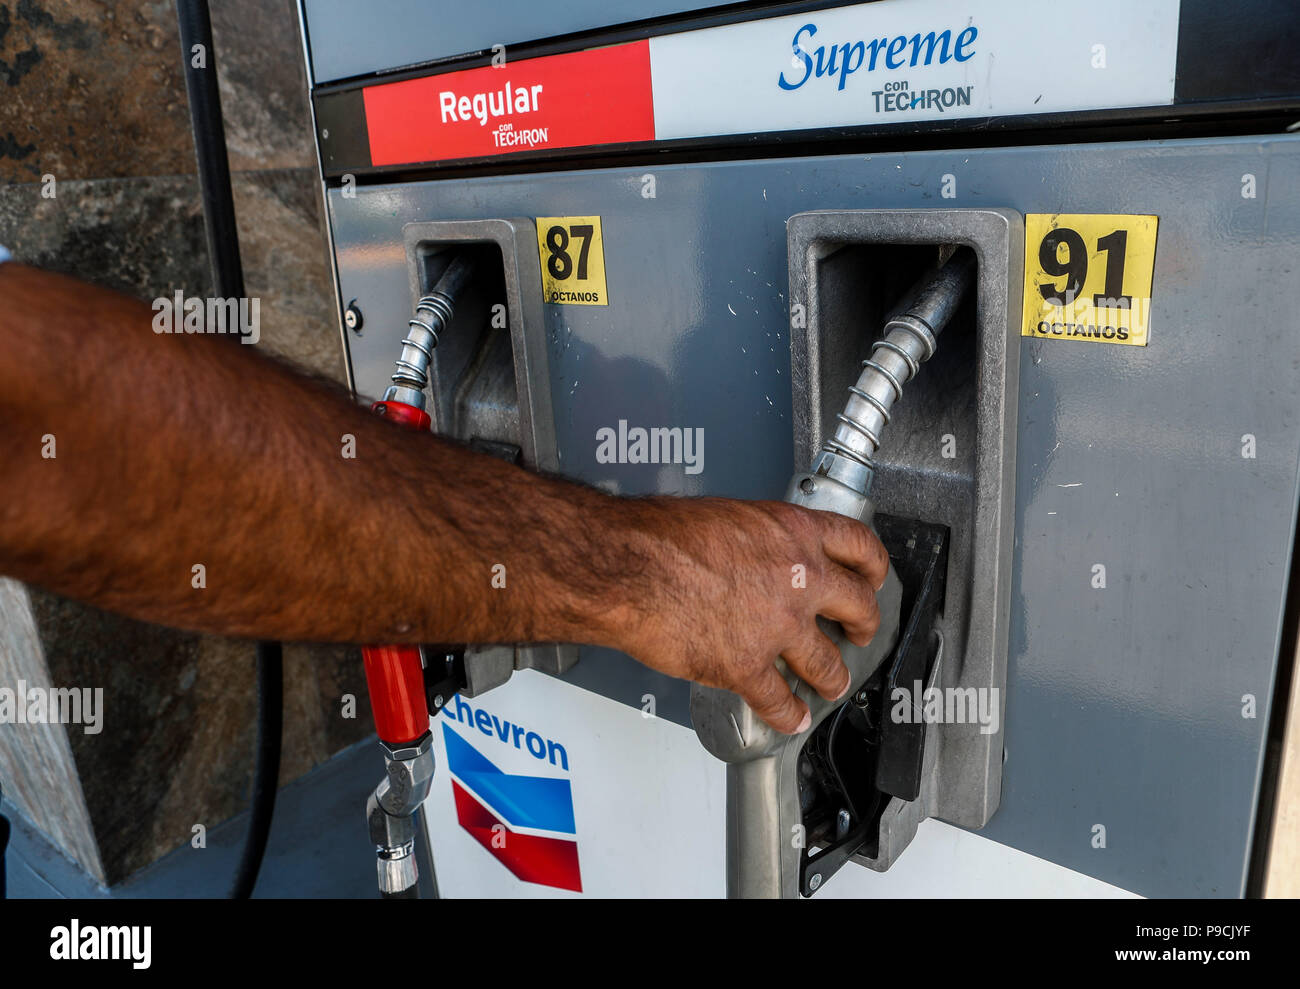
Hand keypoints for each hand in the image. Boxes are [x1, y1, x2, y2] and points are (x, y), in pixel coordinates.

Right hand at [606, 497, 889, 733]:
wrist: (629, 567)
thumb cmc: (660, 537)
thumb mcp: (728, 516)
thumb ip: (759, 538)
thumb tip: (759, 551)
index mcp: (794, 532)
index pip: (859, 546)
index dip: (873, 566)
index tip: (873, 577)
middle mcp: (798, 578)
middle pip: (858, 605)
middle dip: (865, 623)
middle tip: (861, 631)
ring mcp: (777, 626)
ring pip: (827, 663)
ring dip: (834, 677)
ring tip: (831, 682)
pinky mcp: (747, 666)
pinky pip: (779, 700)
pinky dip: (788, 714)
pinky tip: (791, 717)